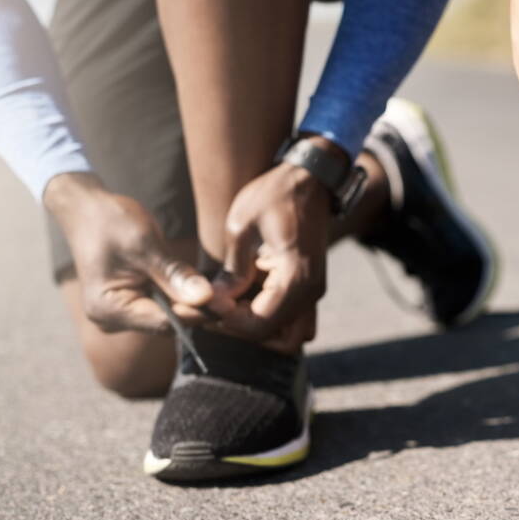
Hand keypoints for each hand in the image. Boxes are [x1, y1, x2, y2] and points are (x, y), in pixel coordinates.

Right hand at [45, 172, 224, 332]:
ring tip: (225, 294)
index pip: (163, 321)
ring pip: (169, 316)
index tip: (229, 304)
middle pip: (168, 323)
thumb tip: (207, 299)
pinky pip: (164, 306)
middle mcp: (112, 319)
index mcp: (109, 309)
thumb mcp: (145, 244)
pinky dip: (183, 297)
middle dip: (199, 310)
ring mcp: (121, 314)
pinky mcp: (132, 304)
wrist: (87, 209)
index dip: (198, 314)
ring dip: (194, 304)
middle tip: (234, 299)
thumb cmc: (111, 221)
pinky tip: (208, 289)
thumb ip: (175, 274)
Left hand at [217, 145, 338, 340]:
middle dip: (243, 331)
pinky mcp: (308, 288)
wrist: (310, 181)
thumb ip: (232, 268)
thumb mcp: (242, 224)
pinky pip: (291, 321)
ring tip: (229, 307)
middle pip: (278, 339)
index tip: (205, 305)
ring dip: (259, 329)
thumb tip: (217, 300)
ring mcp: (313, 292)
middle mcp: (311, 291)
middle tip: (216, 310)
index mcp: (296, 276)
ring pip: (289, 336)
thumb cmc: (275, 194)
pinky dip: (269, 320)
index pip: (261, 323)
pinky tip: (244, 300)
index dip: (228, 322)